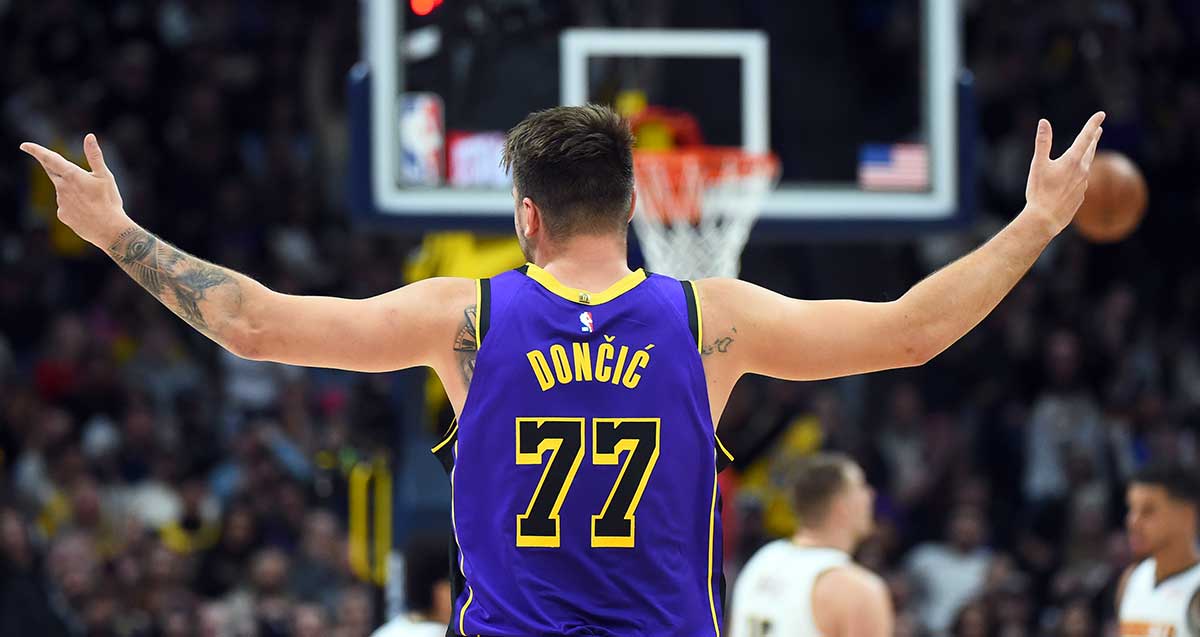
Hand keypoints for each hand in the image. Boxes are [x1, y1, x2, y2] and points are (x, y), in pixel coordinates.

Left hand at [20, 134, 130, 246]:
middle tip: (58, 165)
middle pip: (52, 172)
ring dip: (71, 190)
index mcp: (72, 175)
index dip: (35, 150)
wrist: (109, 229)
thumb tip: (90, 136)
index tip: (24, 146)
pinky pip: (65, 206)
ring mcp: (60, 202)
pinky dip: (74, 205)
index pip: (49, 158)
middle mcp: (62, 187)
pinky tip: (87, 212)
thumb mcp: (105, 176)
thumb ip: (94, 156)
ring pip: (62, 191)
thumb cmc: (109, 201)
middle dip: (52, 166)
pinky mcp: (62, 214)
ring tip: (91, 200)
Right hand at [1023, 111, 1105, 235]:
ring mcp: (1083, 184)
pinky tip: (1073, 179)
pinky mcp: (1080, 196)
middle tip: (1098, 130)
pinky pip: (1081, 181)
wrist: (1046, 219)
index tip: (1101, 114)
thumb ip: (1043, 142)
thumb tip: (1044, 122)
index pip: (1085, 137)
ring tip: (1086, 152)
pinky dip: (1079, 175)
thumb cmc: (1040, 191)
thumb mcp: (1038, 164)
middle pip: (1090, 150)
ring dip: (1087, 156)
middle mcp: (1082, 171)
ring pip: (1087, 166)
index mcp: (1072, 160)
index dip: (1093, 124)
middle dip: (1093, 138)